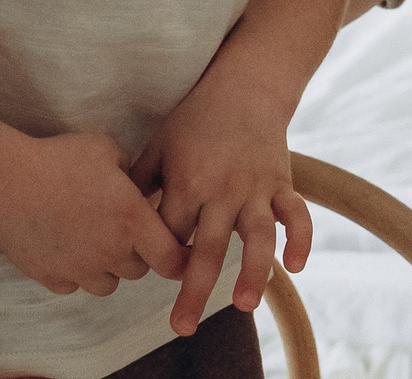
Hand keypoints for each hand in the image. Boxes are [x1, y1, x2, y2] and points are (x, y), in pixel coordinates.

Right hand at [0, 131, 185, 298]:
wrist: (6, 183)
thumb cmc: (59, 159)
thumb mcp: (107, 149)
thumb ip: (130, 170)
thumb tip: (133, 182)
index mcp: (132, 220)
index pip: (171, 258)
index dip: (179, 259)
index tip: (179, 254)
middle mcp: (110, 252)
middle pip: (139, 270)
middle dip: (139, 254)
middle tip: (126, 231)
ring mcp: (79, 269)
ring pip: (108, 285)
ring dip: (109, 268)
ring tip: (96, 241)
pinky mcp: (50, 278)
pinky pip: (73, 286)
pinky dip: (76, 273)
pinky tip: (67, 248)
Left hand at [131, 74, 311, 331]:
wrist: (246, 84)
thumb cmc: (195, 117)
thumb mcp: (159, 145)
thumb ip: (138, 184)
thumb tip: (111, 220)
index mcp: (187, 181)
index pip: (169, 234)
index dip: (158, 258)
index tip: (151, 273)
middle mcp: (222, 189)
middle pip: (208, 248)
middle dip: (193, 290)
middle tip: (180, 327)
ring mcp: (256, 187)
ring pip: (257, 238)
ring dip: (252, 273)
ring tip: (243, 305)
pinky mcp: (282, 182)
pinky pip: (297, 214)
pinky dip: (300, 239)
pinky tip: (296, 267)